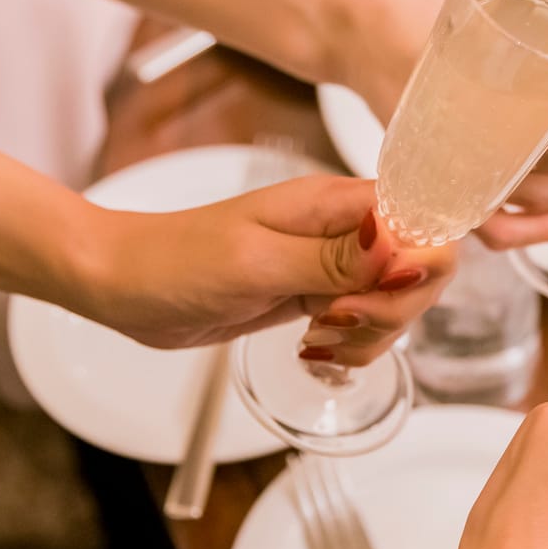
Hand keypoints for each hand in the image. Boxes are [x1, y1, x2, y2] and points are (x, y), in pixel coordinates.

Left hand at [80, 174, 454, 352]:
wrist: (123, 284)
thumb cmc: (175, 260)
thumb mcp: (257, 263)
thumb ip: (334, 260)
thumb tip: (403, 247)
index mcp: (334, 201)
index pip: (422, 219)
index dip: (424, 260)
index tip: (381, 294)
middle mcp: (343, 228)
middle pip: (420, 267)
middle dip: (394, 307)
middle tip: (336, 320)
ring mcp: (331, 263)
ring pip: (396, 301)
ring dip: (373, 333)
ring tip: (319, 336)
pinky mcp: (315, 294)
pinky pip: (364, 322)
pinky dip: (353, 344)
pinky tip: (314, 347)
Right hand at [346, 0, 547, 249]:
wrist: (356, 28)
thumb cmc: (417, 7)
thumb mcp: (479, 0)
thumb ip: (530, 16)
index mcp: (477, 88)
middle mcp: (465, 138)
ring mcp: (452, 168)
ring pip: (533, 202)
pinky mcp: (441, 183)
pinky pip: (492, 227)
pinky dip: (533, 229)